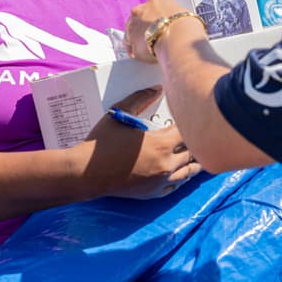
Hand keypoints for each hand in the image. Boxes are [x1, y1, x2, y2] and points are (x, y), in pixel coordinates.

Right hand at [82, 87, 201, 198]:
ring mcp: (161, 181)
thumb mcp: (119, 114)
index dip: (189, 124)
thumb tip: (157, 88)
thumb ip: (140, 99)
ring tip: (195, 153)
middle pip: (192, 152)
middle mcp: (166, 164)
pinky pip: (176, 186)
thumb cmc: (101, 143)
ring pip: (189, 171)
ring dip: (192, 161)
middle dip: (194, 142)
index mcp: (161, 144)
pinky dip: (181, 177)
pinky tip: (180, 170)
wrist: (86, 173)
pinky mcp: (154, 193)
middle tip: (195, 134)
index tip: (187, 119)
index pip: (188, 132)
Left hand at [125, 0, 199, 60]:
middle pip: (139, 18)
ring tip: (149, 49)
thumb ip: (176, 17)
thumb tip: (179, 25)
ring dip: (139, 39)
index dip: (156, 16)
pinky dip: (137, 51)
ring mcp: (133, 24)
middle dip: (144, 27)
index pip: (153, 6)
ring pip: (132, 32)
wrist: (178, 39)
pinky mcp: (130, 40)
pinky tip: (145, 56)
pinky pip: (131, 46)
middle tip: (154, 37)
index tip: (160, 23)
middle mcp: (141, 9)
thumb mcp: (185, 15)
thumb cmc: (186, 26)